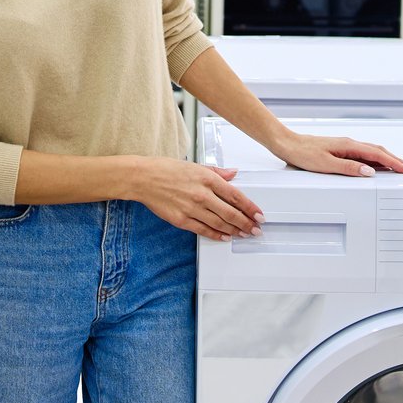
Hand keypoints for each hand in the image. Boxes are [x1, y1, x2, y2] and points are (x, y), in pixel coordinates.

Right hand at [133, 158, 263, 240]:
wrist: (143, 178)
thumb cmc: (166, 169)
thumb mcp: (195, 165)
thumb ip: (217, 171)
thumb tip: (233, 173)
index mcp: (207, 178)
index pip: (236, 196)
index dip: (250, 207)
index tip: (259, 214)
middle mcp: (202, 194)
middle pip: (231, 212)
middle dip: (246, 223)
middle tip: (256, 229)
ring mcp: (192, 208)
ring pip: (219, 223)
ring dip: (234, 230)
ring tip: (244, 234)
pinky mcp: (181, 219)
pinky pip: (203, 230)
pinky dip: (216, 235)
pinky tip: (224, 237)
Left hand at [271, 132, 402, 176]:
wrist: (287, 144)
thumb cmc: (302, 153)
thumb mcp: (326, 164)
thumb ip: (349, 168)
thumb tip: (370, 172)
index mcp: (349, 145)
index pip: (377, 154)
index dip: (394, 163)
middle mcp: (349, 144)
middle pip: (379, 152)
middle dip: (396, 160)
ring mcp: (345, 146)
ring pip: (372, 153)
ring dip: (387, 160)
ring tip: (399, 168)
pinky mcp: (340, 150)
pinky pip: (363, 155)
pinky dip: (375, 160)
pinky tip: (377, 166)